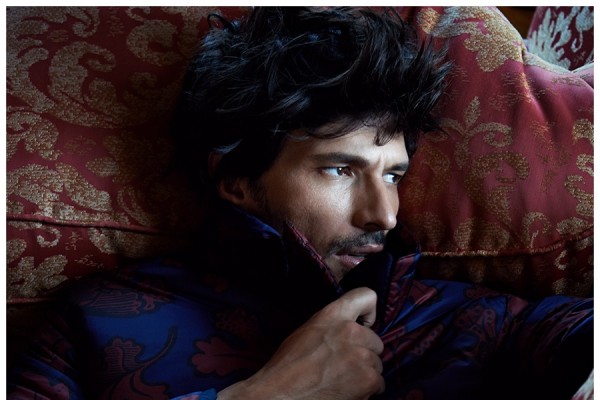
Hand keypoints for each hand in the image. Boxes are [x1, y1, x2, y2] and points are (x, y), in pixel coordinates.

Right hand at [218, 287, 383, 399]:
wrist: (281, 394)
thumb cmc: (289, 365)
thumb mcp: (309, 330)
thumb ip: (333, 324)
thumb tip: (353, 327)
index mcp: (333, 314)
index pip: (367, 296)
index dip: (369, 312)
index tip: (364, 325)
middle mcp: (350, 331)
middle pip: (375, 341)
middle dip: (364, 353)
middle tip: (344, 364)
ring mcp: (361, 355)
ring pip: (377, 364)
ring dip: (365, 372)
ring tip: (342, 379)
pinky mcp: (368, 379)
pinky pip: (379, 383)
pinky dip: (367, 390)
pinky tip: (346, 390)